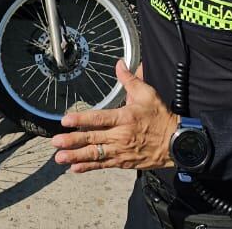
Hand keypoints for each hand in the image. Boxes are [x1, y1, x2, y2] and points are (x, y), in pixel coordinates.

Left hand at [51, 61, 178, 173]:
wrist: (176, 143)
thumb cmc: (161, 117)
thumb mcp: (148, 94)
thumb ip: (130, 80)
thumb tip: (119, 63)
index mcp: (125, 117)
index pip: (99, 118)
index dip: (81, 119)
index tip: (65, 120)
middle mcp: (121, 136)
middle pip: (92, 138)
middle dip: (72, 140)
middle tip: (55, 141)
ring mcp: (121, 151)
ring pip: (94, 154)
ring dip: (76, 156)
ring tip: (59, 158)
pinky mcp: (123, 162)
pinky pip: (103, 165)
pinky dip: (88, 167)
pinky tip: (74, 168)